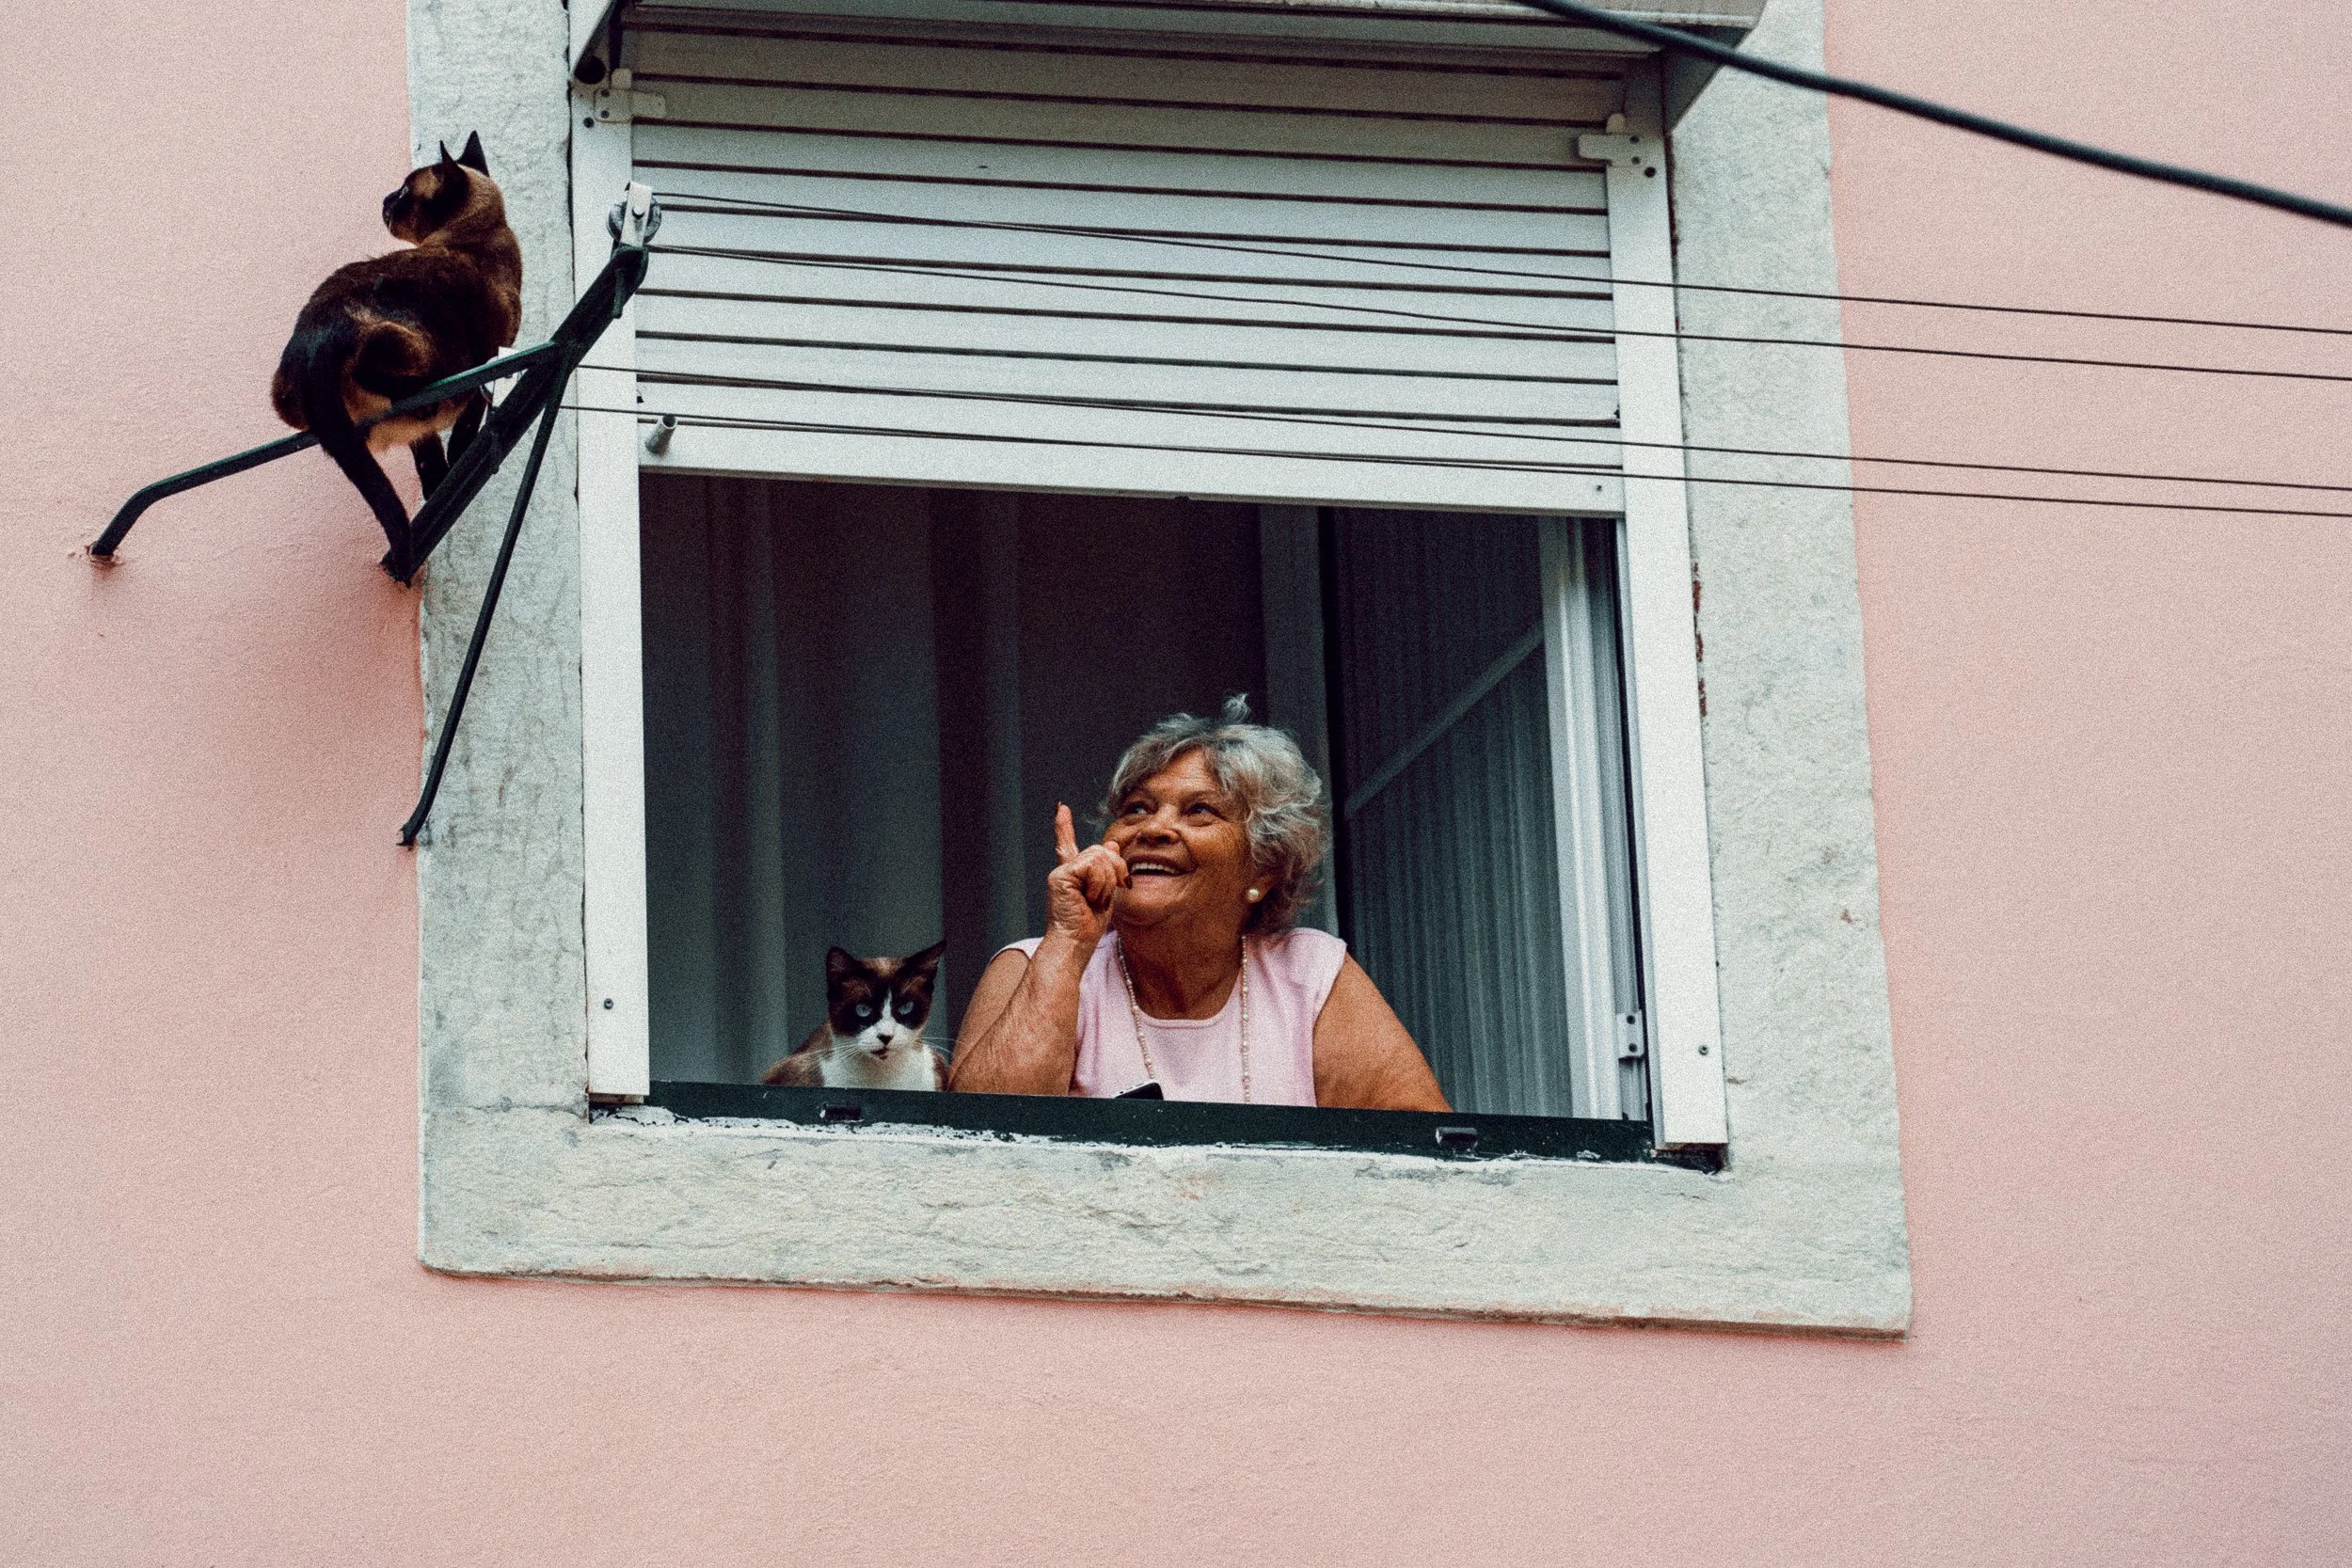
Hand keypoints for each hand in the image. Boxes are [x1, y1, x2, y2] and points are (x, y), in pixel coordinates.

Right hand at [1045, 802, 1126, 951]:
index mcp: (1073, 875)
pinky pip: (1093, 867)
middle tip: (1114, 891)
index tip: (1061, 808)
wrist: (1074, 944)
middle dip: (1116, 870)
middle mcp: (1064, 870)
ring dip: (1108, 882)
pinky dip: (1100, 885)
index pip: (1068, 845)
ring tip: (1096, 901)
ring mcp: (1061, 872)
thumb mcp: (1106, 894)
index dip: (1063, 826)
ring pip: (1099, 858)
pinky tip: (1090, 899)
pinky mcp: (1061, 876)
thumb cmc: (1088, 927)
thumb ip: (1108, 870)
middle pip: (1100, 851)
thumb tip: (1112, 842)